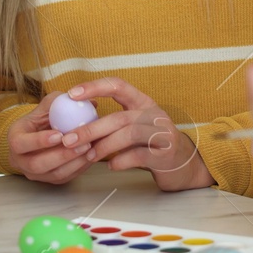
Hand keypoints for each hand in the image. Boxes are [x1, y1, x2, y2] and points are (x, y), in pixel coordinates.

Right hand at [5, 91, 94, 183]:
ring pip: (53, 174)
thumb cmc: (43, 118)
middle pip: (36, 165)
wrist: (42, 134)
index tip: (59, 135)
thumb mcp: (47, 106)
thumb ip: (60, 102)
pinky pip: (65, 178)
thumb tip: (86, 101)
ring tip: (90, 149)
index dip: (39, 141)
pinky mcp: (50, 180)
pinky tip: (91, 156)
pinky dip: (79, 168)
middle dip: (61, 155)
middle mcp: (20, 160)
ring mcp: (35, 173)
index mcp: (15, 139)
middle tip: (81, 144)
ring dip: (73, 162)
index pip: (20, 144)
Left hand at [64, 78, 213, 191]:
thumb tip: (75, 124)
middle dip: (91, 129)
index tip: (71, 94)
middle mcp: (154, 114)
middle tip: (69, 140)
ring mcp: (162, 133)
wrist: (184, 165)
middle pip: (119, 117)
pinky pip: (139, 155)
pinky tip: (111, 166)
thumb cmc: (151, 144)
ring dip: (104, 146)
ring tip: (89, 156)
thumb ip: (113, 123)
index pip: (118, 86)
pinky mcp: (166, 154)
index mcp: (143, 102)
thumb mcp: (135, 126)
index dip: (94, 87)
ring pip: (129, 134)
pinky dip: (121, 161)